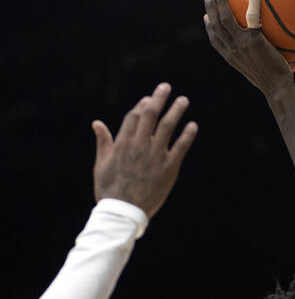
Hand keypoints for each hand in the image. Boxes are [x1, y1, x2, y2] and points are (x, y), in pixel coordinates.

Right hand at [92, 83, 197, 218]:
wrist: (123, 212)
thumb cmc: (109, 189)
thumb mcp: (101, 164)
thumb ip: (103, 142)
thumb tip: (97, 122)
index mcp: (122, 143)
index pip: (134, 117)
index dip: (142, 105)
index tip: (149, 98)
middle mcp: (139, 145)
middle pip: (150, 115)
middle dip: (158, 98)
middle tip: (166, 87)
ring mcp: (155, 155)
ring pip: (167, 127)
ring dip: (176, 111)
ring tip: (183, 100)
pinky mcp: (169, 168)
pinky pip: (180, 147)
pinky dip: (187, 135)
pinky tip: (193, 125)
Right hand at [203, 0, 292, 95]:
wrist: (278, 89)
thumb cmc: (274, 83)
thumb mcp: (259, 72)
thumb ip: (256, 59)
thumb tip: (264, 52)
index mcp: (231, 57)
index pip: (214, 40)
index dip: (208, 27)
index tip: (206, 17)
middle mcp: (231, 49)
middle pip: (214, 24)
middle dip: (209, 7)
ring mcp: (241, 44)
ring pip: (224, 18)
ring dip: (220, 1)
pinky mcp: (254, 41)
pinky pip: (251, 16)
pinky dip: (253, 1)